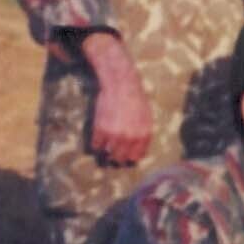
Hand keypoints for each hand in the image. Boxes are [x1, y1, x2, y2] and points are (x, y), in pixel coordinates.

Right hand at [81, 31, 152, 164]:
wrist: (122, 84)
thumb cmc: (135, 99)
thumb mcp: (147, 117)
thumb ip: (143, 135)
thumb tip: (138, 151)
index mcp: (144, 135)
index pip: (136, 157)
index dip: (130, 157)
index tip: (125, 155)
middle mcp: (130, 138)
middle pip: (121, 158)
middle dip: (117, 157)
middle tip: (113, 153)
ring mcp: (115, 135)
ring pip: (108, 154)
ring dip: (106, 152)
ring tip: (106, 146)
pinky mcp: (100, 130)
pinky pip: (96, 145)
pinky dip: (96, 143)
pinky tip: (98, 137)